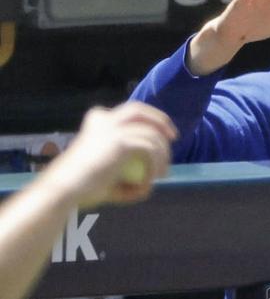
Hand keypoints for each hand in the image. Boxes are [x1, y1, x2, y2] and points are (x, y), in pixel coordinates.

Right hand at [49, 102, 176, 207]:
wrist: (67, 188)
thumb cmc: (84, 189)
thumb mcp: (109, 179)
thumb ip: (128, 179)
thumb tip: (148, 185)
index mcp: (97, 121)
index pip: (127, 111)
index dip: (148, 118)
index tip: (161, 133)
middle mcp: (105, 119)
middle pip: (140, 110)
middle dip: (160, 120)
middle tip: (173, 137)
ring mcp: (113, 128)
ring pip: (151, 134)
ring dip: (162, 154)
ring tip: (162, 173)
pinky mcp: (121, 141)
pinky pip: (150, 150)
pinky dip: (155, 165)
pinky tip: (150, 181)